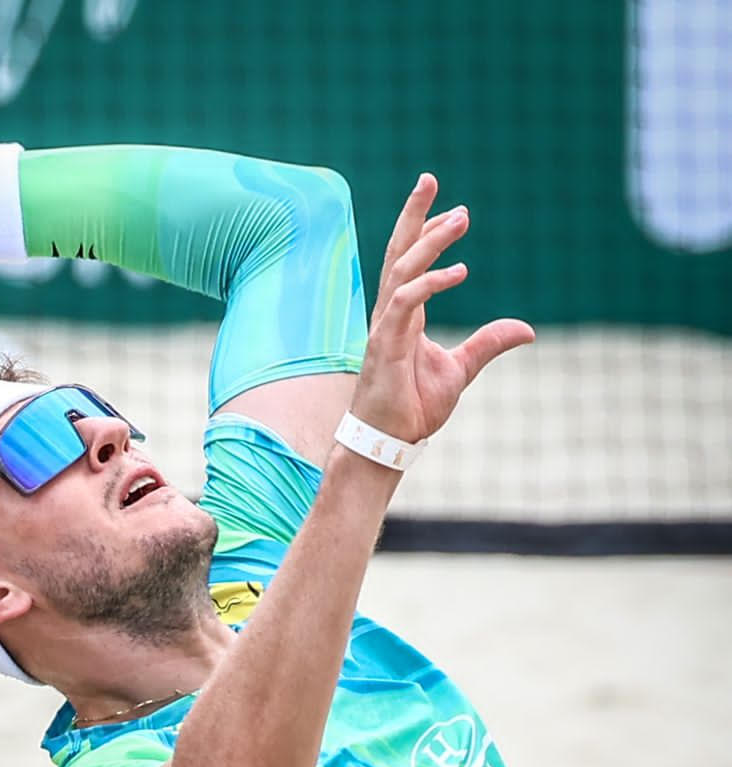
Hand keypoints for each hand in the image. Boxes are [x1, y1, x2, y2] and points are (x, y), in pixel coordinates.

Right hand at [349, 174, 534, 443]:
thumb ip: (488, 343)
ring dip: (428, 240)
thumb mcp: (461, 370)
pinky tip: (459, 271)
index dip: (426, 231)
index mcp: (405, 316)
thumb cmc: (413, 409)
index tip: (453, 209)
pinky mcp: (384, 345)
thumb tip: (526, 328)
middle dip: (413, 215)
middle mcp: (391, 314)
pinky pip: (405, 302)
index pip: (410, 262)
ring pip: (401, 269)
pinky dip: (430, 283)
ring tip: (459, 218)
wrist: (388, 442)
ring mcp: (385, 327)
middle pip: (397, 252)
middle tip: (430, 178)